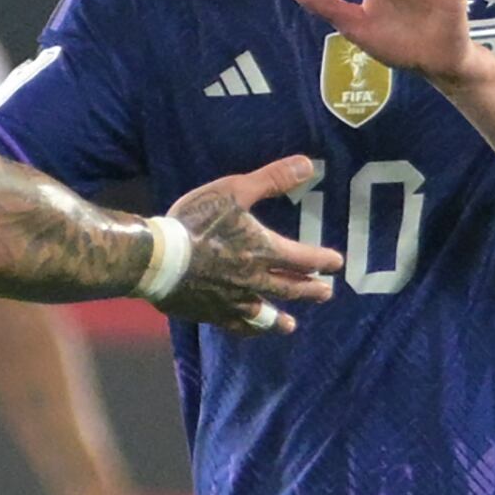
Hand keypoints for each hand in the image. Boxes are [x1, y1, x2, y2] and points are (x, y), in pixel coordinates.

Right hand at [159, 155, 342, 334]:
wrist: (158, 258)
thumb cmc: (196, 221)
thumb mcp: (235, 191)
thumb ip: (272, 179)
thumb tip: (309, 164)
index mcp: (263, 250)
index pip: (302, 258)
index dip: (322, 260)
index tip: (336, 263)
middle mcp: (253, 279)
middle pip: (290, 288)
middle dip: (310, 290)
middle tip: (326, 293)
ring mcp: (232, 300)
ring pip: (264, 314)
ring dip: (280, 320)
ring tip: (291, 325)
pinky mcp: (211, 312)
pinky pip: (236, 325)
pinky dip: (249, 329)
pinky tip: (251, 329)